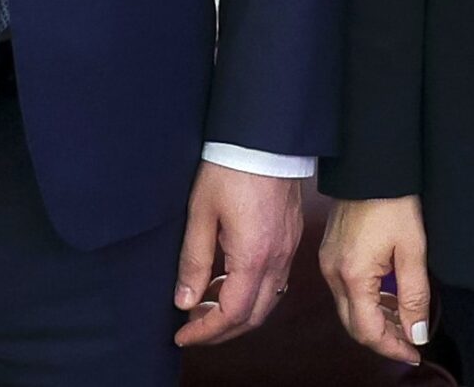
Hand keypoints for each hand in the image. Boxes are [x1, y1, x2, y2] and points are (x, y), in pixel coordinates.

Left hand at [173, 163, 305, 345]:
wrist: (266, 136)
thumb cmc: (231, 168)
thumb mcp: (200, 213)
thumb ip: (193, 261)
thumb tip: (184, 301)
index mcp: (254, 257)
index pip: (232, 314)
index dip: (205, 332)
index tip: (182, 336)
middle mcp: (277, 259)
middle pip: (254, 316)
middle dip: (222, 330)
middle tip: (192, 328)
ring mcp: (288, 248)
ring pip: (268, 300)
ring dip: (237, 312)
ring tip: (206, 304)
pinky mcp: (291, 236)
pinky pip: (275, 279)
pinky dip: (251, 291)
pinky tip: (228, 279)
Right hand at [320, 196, 432, 364]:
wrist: (371, 166)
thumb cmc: (392, 201)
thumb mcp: (413, 250)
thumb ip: (415, 297)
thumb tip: (416, 333)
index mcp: (352, 275)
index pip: (368, 331)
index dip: (393, 348)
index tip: (414, 353)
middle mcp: (333, 273)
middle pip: (355, 325)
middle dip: (384, 338)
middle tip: (411, 341)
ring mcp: (329, 263)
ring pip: (349, 309)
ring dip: (376, 320)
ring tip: (405, 319)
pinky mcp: (331, 254)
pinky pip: (346, 291)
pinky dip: (367, 301)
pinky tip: (388, 297)